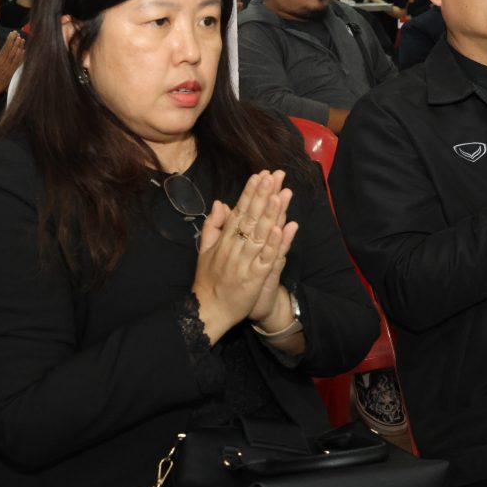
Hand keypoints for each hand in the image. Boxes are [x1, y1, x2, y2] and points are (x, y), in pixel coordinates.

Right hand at [0, 32, 25, 95]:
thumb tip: (9, 47)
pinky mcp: (11, 72)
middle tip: (18, 33)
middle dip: (14, 40)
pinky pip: (16, 63)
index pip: (5, 47)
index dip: (9, 39)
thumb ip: (1, 56)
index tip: (13, 33)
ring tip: (21, 39)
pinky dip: (20, 56)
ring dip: (18, 46)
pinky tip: (23, 50)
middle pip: (9, 49)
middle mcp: (2, 62)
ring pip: (13, 54)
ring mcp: (7, 67)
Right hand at [192, 170, 297, 341]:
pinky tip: (282, 229)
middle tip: (273, 175)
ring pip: (260, 234)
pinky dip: (274, 244)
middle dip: (262, 195)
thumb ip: (212, 226)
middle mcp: (233, 248)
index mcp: (224, 240)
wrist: (208, 311)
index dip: (250, 193)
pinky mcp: (254, 278)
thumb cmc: (208, 280)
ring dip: (270, 214)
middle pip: (251, 218)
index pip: (239, 211)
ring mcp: (244, 262)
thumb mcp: (204, 250)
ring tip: (280, 194)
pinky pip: (265, 259)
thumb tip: (220, 203)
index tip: (261, 175)